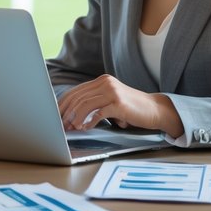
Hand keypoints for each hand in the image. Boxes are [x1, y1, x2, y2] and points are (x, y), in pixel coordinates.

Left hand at [56, 74, 183, 137]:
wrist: (154, 110)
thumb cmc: (130, 109)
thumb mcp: (110, 101)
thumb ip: (94, 103)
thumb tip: (71, 116)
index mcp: (101, 81)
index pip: (75, 92)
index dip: (63, 105)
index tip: (55, 117)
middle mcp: (105, 83)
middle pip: (78, 97)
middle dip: (66, 113)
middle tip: (60, 126)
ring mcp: (112, 91)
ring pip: (85, 104)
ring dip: (75, 118)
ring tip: (71, 128)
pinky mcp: (119, 103)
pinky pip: (99, 112)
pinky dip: (89, 121)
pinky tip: (85, 128)